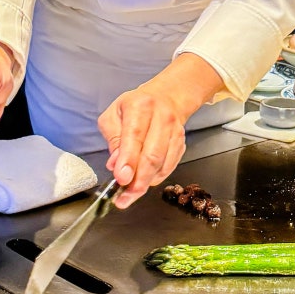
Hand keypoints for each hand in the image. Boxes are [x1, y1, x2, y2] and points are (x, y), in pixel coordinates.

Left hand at [98, 52, 223, 207]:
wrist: (167, 96)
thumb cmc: (135, 106)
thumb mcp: (114, 115)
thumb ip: (113, 139)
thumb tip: (115, 165)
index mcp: (140, 106)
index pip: (134, 136)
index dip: (128, 160)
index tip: (121, 179)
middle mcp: (161, 117)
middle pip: (152, 155)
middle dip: (138, 181)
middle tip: (125, 197)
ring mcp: (174, 130)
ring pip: (162, 164)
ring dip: (146, 183)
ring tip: (131, 194)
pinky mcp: (181, 142)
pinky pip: (170, 166)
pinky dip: (157, 177)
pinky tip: (145, 181)